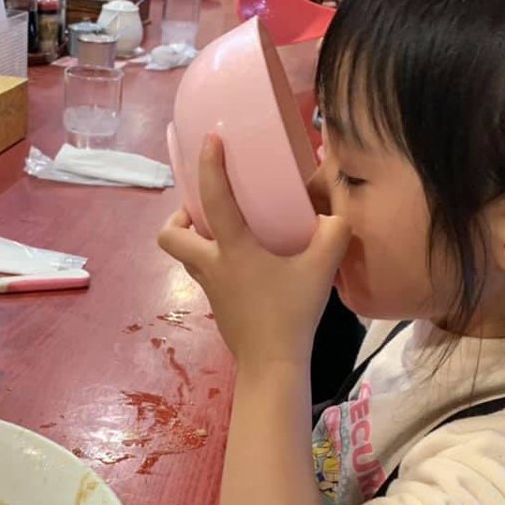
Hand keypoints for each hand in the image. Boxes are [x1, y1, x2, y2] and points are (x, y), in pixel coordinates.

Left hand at [158, 134, 350, 369]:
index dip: (209, 166)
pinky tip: (241, 261)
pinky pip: (202, 272)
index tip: (210, 140)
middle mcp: (211, 265)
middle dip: (178, 217)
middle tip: (203, 210)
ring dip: (192, 238)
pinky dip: (212, 259)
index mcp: (232, 250)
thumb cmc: (291, 314)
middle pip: (169, 236)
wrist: (271, 363)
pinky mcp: (216, 304)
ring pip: (183, 255)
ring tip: (221, 230)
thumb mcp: (321, 269)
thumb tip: (335, 216)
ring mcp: (209, 287)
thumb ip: (334, 234)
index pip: (214, 199)